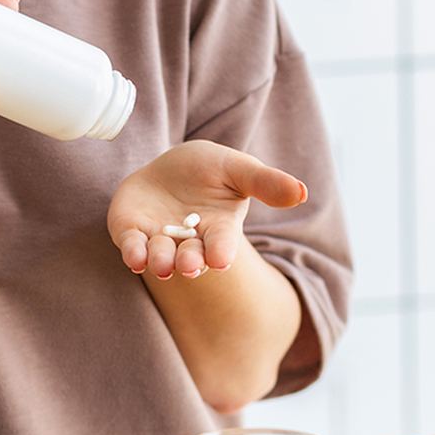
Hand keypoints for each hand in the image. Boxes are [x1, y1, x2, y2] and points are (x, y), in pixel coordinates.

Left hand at [108, 141, 307, 279]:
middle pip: (191, 257)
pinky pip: (133, 247)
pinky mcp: (132, 233)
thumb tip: (303, 192)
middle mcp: (190, 241)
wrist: (169, 168)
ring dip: (161, 262)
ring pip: (161, 257)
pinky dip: (134, 253)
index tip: (221, 258)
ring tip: (163, 264)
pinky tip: (135, 258)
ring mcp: (159, 240)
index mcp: (218, 230)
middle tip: (190, 265)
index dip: (221, 251)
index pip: (221, 244)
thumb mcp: (238, 169)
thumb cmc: (209, 171)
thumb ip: (266, 182)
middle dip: (190, 262)